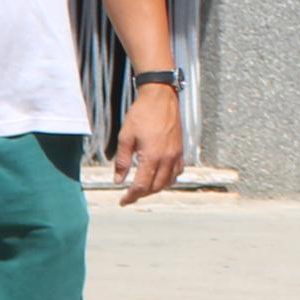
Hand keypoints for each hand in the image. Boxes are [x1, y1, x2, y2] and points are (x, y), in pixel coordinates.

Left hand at [112, 82, 183, 204]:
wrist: (160, 97)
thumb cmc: (141, 114)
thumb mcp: (125, 137)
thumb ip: (122, 161)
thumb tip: (118, 180)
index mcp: (152, 156)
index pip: (142, 185)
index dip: (131, 196)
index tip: (123, 201)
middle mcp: (167, 158)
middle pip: (156, 187)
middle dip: (142, 194)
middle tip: (129, 196)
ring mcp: (176, 155)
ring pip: (168, 182)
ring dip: (155, 188)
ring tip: (143, 188)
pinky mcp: (181, 150)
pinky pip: (178, 172)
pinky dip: (168, 179)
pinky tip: (160, 177)